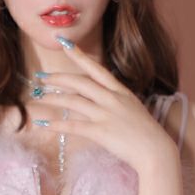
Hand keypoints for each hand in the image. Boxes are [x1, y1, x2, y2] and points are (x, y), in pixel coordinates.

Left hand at [29, 35, 176, 172]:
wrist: (156, 151)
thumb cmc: (147, 134)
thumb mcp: (133, 109)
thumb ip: (117, 102)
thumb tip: (100, 99)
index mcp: (120, 91)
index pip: (97, 68)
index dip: (79, 55)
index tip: (65, 43)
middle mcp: (112, 99)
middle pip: (79, 82)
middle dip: (57, 78)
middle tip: (41, 77)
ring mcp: (106, 114)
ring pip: (73, 102)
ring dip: (53, 99)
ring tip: (38, 99)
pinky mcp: (101, 132)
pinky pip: (73, 126)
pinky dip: (56, 125)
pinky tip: (43, 125)